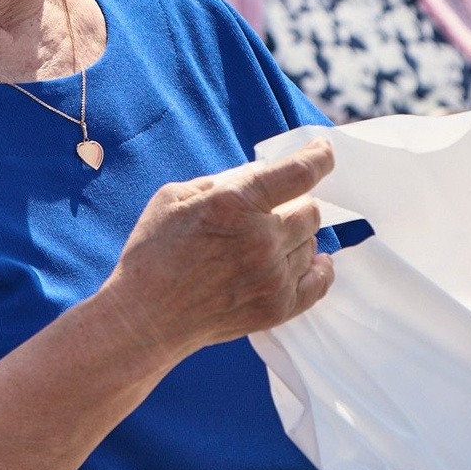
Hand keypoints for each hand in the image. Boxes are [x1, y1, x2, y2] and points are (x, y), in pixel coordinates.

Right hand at [100, 140, 336, 358]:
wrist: (146, 319)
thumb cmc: (153, 255)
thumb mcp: (174, 198)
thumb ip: (221, 182)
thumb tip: (258, 175)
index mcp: (235, 203)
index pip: (299, 173)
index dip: (318, 156)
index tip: (324, 150)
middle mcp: (262, 238)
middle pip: (311, 210)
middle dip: (295, 204)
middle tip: (272, 211)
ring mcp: (273, 276)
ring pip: (313, 243)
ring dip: (297, 237)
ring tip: (267, 243)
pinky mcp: (277, 307)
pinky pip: (319, 281)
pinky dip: (318, 268)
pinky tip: (309, 261)